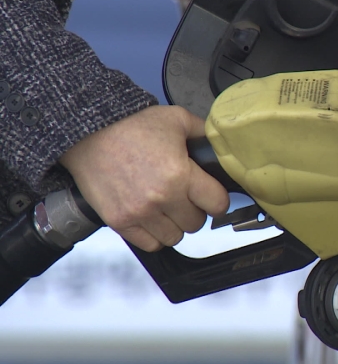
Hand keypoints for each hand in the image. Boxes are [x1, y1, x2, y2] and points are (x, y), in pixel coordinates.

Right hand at [59, 106, 229, 251]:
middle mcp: (162, 198)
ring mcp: (140, 213)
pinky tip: (152, 218)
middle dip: (194, 211)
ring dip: (174, 225)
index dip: (218, 200)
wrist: (88, 132)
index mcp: (180, 174)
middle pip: (196, 224)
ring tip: (167, 207)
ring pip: (175, 237)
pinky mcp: (120, 222)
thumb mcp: (176, 119)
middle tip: (185, 198)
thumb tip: (223, 143)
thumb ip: (203, 133)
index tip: (212, 196)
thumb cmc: (131, 125)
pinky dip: (154, 234)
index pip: (217, 204)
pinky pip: (150, 244)